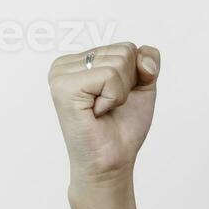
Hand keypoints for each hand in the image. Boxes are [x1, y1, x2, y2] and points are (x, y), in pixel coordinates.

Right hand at [48, 42, 160, 187]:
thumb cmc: (122, 128)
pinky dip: (113, 98)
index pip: (127, 47)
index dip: (135, 77)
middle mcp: (65, 63)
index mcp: (80, 60)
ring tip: (102, 110)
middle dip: (128, 85)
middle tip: (109, 107)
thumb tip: (142, 55)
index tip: (116, 99)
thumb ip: (147, 61)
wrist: (112, 162)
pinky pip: (109, 76)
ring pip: (119, 62)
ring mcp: (61, 73)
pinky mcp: (64, 86)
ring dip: (120, 93)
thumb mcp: (142, 87)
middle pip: (124, 51)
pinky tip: (96, 112)